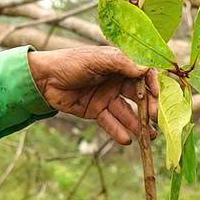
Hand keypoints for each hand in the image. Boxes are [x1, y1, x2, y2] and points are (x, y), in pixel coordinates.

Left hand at [27, 45, 150, 145]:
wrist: (43, 79)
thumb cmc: (70, 62)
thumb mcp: (97, 59)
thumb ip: (122, 63)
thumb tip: (145, 70)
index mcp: (120, 65)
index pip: (144, 75)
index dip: (153, 86)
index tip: (157, 97)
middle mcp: (117, 81)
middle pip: (139, 97)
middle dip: (148, 109)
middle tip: (154, 121)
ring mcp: (107, 97)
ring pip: (127, 113)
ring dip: (139, 125)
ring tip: (148, 138)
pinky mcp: (97, 111)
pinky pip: (111, 123)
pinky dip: (118, 131)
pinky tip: (126, 140)